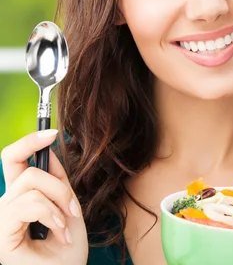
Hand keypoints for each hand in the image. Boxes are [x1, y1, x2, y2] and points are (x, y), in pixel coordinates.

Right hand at [0, 129, 87, 264]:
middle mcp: (5, 208)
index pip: (12, 160)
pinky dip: (50, 215)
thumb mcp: (69, 211)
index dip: (29, 141)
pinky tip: (59, 233)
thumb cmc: (66, 254)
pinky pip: (28, 205)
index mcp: (19, 201)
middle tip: (73, 212)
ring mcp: (1, 221)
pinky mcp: (1, 235)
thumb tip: (48, 151)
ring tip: (65, 227)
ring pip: (31, 184)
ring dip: (58, 203)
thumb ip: (58, 183)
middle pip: (27, 169)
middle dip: (59, 186)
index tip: (53, 132)